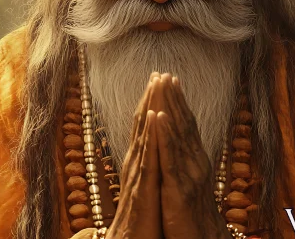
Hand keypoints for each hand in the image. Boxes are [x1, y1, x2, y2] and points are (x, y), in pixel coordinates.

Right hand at [105, 74, 163, 238]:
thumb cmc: (140, 222)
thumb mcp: (147, 190)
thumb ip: (149, 171)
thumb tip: (154, 154)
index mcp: (140, 165)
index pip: (145, 130)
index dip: (150, 105)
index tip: (158, 82)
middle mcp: (136, 165)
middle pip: (142, 126)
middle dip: (150, 98)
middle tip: (157, 72)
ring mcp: (138, 174)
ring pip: (144, 134)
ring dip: (150, 107)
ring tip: (155, 83)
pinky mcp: (142, 187)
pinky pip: (148, 156)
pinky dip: (151, 134)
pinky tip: (154, 116)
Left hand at [153, 74, 230, 238]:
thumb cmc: (194, 216)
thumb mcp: (187, 184)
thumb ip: (184, 164)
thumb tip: (178, 145)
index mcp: (194, 161)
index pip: (185, 125)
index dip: (177, 102)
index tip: (169, 78)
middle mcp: (194, 162)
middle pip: (182, 123)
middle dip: (172, 97)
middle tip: (164, 72)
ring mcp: (188, 174)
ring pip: (176, 134)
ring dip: (169, 107)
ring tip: (162, 84)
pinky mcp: (178, 189)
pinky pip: (169, 159)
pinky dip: (164, 136)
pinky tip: (158, 118)